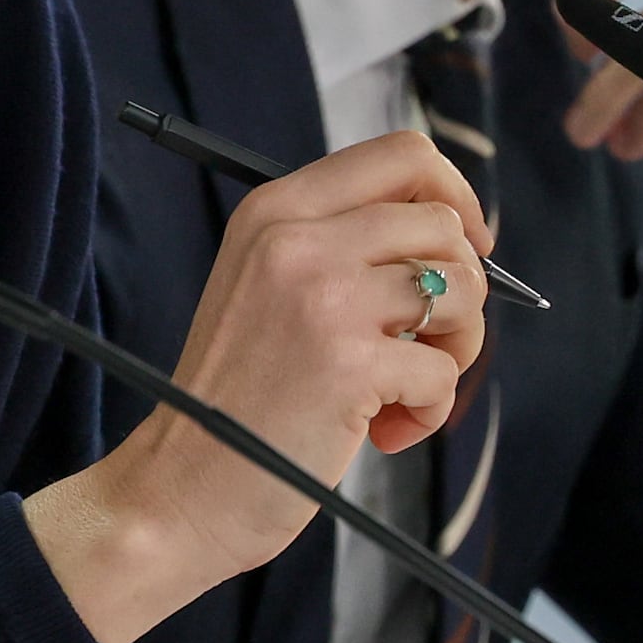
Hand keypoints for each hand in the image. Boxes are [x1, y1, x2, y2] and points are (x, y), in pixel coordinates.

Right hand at [25, 135, 485, 641]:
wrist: (178, 487)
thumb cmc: (236, 398)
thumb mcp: (267, 286)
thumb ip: (339, 245)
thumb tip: (456, 236)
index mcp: (273, 211)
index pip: (401, 155)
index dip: (455, 197)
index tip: (464, 246)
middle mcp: (295, 240)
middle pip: (444, 225)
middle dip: (461, 290)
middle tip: (422, 343)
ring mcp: (322, 297)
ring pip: (461, 290)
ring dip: (456, 350)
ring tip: (401, 389)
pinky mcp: (349, 363)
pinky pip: (445, 373)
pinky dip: (428, 412)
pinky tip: (380, 432)